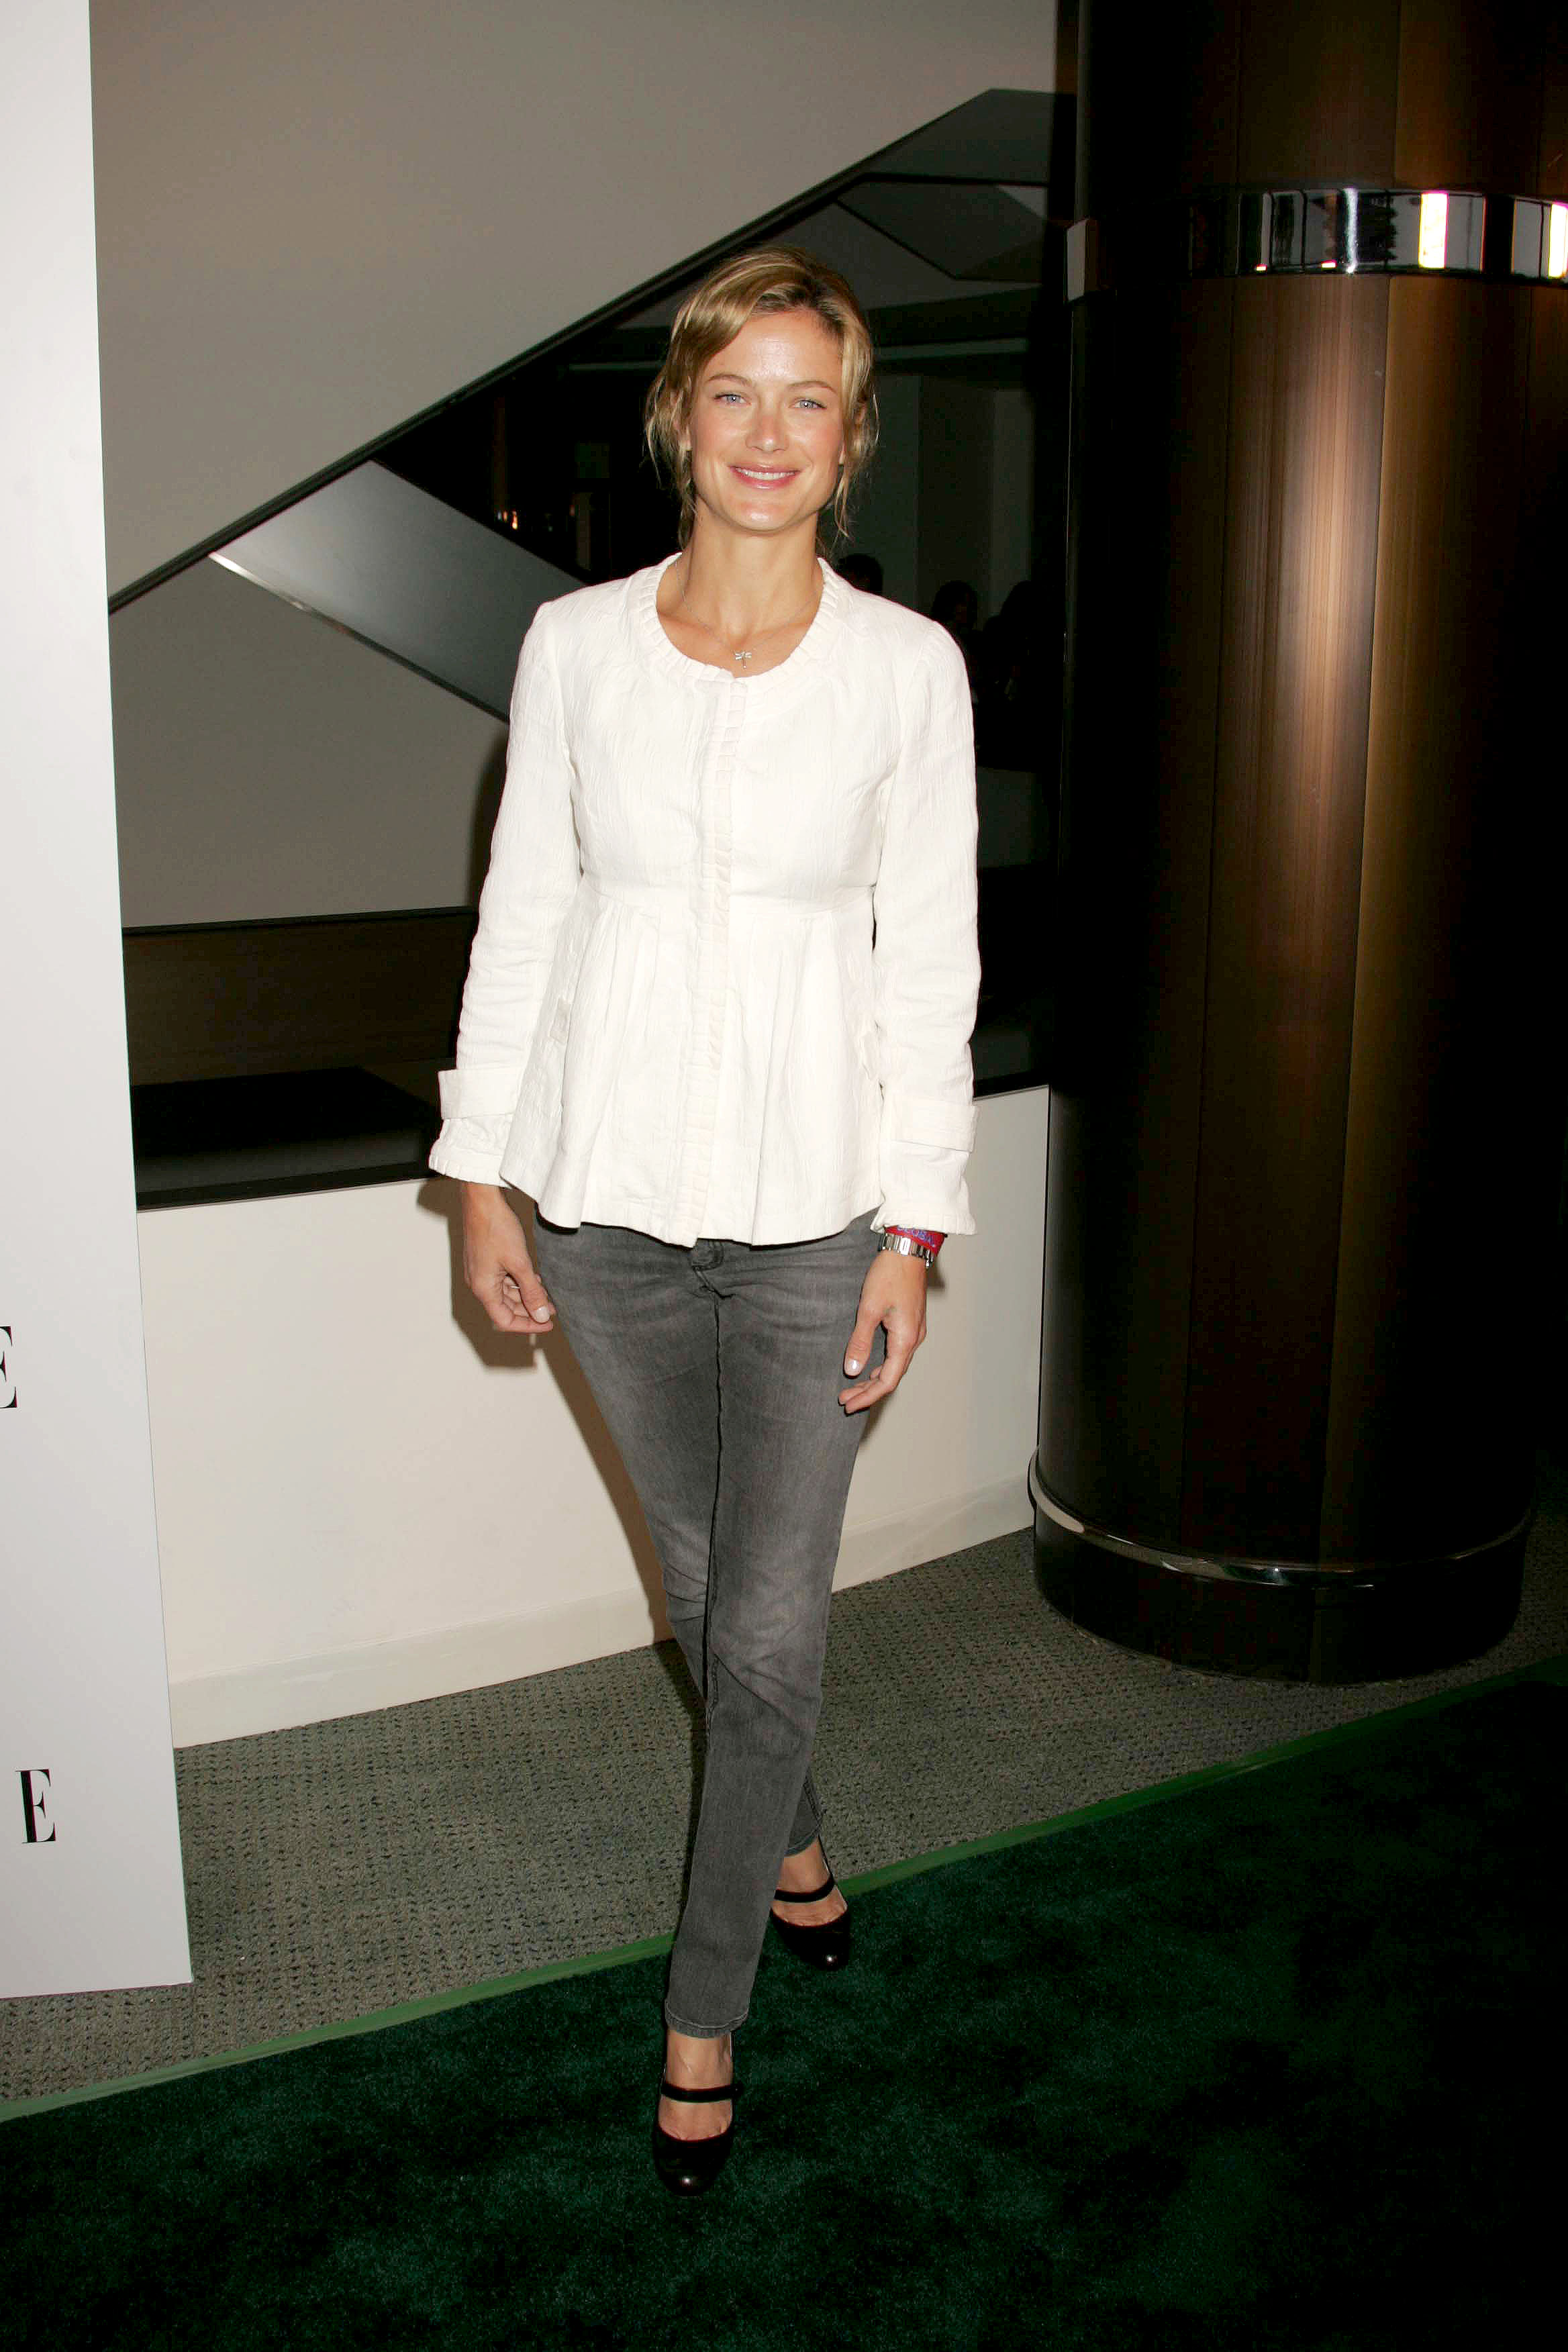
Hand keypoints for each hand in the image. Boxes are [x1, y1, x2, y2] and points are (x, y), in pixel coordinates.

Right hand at [460, 1183, 555, 1334]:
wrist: (482, 1199)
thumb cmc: (496, 1228)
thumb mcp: (520, 1263)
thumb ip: (532, 1292)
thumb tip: (541, 1315)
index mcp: (483, 1289)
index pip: (505, 1320)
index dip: (528, 1325)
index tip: (548, 1323)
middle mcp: (480, 1283)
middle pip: (506, 1308)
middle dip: (530, 1309)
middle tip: (553, 1308)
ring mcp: (482, 1271)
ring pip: (507, 1293)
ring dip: (527, 1295)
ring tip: (548, 1294)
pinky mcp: (486, 1260)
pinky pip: (504, 1279)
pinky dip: (520, 1282)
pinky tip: (536, 1278)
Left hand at [838, 1249, 926, 1412]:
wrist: (908, 1249)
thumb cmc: (889, 1275)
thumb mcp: (868, 1308)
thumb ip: (860, 1341)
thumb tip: (853, 1370)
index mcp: (905, 1340)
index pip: (887, 1381)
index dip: (868, 1397)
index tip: (848, 1404)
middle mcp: (914, 1340)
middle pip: (891, 1377)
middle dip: (868, 1391)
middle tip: (844, 1399)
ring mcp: (914, 1332)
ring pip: (895, 1366)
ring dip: (873, 1379)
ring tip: (852, 1387)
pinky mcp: (910, 1324)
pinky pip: (897, 1354)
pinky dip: (881, 1365)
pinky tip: (868, 1366)